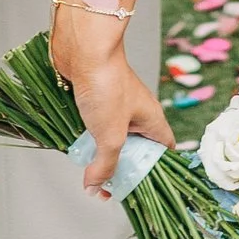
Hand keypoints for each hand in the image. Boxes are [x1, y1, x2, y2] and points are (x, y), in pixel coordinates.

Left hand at [51, 7, 169, 192]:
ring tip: (89, 168)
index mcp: (152, 120)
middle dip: (120, 168)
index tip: (139, 189)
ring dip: (99, 153)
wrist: (83, 49)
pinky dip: (85, 138)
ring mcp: (115, 106)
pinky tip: (75, 147)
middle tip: (107, 186)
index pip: (163, 152)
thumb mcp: (110, 135)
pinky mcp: (94, 100)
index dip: (155, 172)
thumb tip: (95, 188)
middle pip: (134, 150)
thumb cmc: (106, 85)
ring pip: (110, 139)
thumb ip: (105, 165)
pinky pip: (93, 127)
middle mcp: (136, 114)